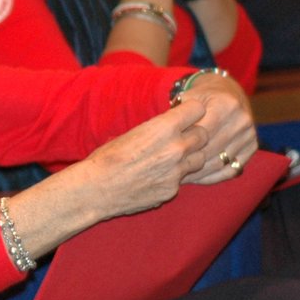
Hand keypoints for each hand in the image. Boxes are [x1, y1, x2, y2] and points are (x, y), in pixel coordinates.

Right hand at [63, 99, 210, 219]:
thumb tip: (172, 125)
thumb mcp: (132, 132)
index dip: (191, 111)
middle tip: (183, 136)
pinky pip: (183, 179)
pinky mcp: (172, 190)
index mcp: (163, 127)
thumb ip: (158, 128)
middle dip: (195, 134)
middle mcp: (175, 148)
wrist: (95, 189)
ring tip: (172, 158)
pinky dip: (174, 177)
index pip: (198, 109)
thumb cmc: (107, 158)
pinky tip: (157, 176)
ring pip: (201, 159)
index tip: (185, 115)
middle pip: (204, 134)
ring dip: (191, 157)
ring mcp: (176, 172)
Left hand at [177, 73, 256, 185]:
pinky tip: (197, 178)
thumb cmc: (202, 96)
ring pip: (221, 162)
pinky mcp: (252, 147)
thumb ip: (180, 114)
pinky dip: (214, 176)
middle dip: (190, 162)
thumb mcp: (189, 97)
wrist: (228, 92)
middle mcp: (242, 120)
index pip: (202, 133)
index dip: (184, 145)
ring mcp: (249, 135)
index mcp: (226, 105)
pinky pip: (232, 169)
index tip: (167, 156)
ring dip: (200, 173)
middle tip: (171, 171)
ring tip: (181, 177)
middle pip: (212, 149)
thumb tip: (166, 136)